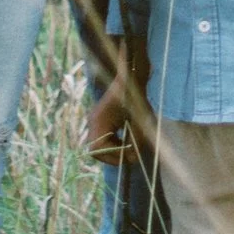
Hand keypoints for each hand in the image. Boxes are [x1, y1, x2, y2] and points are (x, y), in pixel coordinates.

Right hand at [87, 37, 150, 161]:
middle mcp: (93, 122)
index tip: (128, 155)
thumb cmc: (136, 96)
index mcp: (98, 121)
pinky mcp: (101, 119)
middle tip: (130, 154)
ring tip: (130, 144)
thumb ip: (135, 140)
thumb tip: (133, 158)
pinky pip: (104, 137)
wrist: (132, 75)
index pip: (97, 149)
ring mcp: (96, 120)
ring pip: (100, 144)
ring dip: (114, 148)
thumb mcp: (140, 121)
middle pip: (96, 149)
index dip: (112, 156)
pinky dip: (114, 141)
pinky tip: (127, 135)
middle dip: (113, 154)